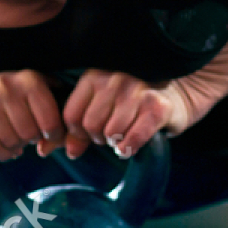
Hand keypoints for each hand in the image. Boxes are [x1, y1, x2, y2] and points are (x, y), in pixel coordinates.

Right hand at [0, 66, 65, 161]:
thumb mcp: (47, 91)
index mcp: (30, 80)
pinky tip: (7, 146)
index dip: (54, 134)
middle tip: (31, 132)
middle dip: (34, 138)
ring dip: (18, 145)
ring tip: (18, 136)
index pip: (49, 123)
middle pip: (28, 134)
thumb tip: (59, 143)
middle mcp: (4, 86)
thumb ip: (60, 115)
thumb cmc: (25, 90)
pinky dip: (2, 153)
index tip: (51, 133)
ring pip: (9, 142)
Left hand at [59, 70, 194, 159]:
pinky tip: (130, 146)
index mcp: (95, 75)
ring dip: (115, 143)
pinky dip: (128, 148)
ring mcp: (137, 90)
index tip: (89, 134)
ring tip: (123, 136)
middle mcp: (115, 79)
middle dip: (97, 139)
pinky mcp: (157, 106)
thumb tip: (51, 151)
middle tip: (109, 136)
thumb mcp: (99, 110)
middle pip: (90, 126)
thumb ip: (73, 130)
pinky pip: (132, 138)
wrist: (175, 99)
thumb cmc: (131, 107)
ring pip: (110, 133)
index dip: (77, 133)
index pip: (70, 115)